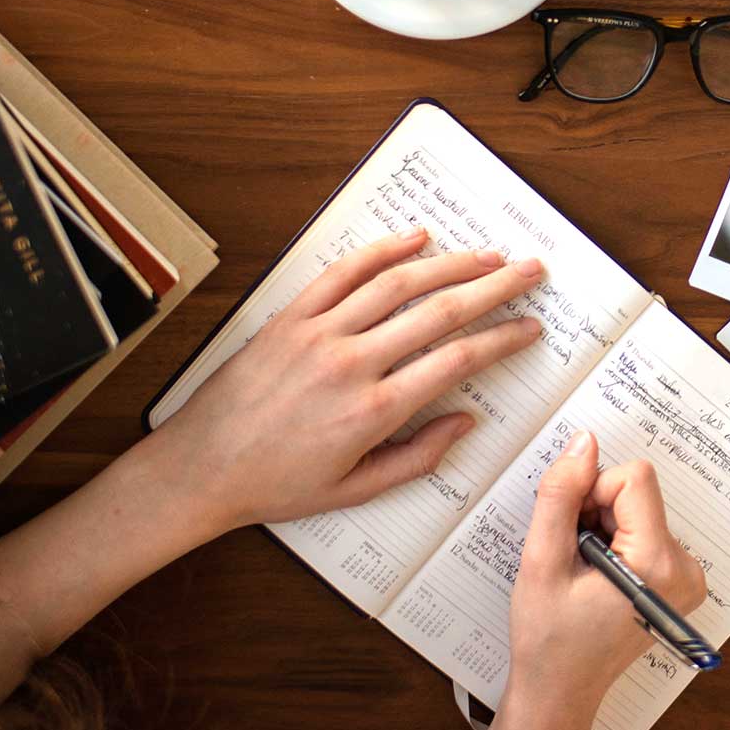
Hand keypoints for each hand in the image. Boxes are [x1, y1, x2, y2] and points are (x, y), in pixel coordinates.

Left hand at [156, 227, 544, 532]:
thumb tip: (466, 423)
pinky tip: (416, 239)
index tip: (530, 327)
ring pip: (398, 284)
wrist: (199, 469)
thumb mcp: (355, 490)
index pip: (457, 361)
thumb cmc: (275, 484)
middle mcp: (351, 364)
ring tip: (488, 254)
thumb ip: (417, 457)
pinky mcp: (290, 318)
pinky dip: (382, 251)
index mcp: (373, 411)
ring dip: (451, 263)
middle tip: (530, 271)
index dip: (502, 339)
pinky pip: (343, 273)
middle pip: (440, 311)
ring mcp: (319, 334)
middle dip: (495, 287)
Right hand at [493, 431, 706, 729]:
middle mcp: (685, 568)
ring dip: (604, 527)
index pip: (634, 478)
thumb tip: (583, 442)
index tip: (574, 531)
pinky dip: (616, 540)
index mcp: (658, 564)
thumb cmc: (549, 638)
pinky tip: (598, 575)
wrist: (561, 689)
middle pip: (637, 492)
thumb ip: (561, 495)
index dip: (593, 493)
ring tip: (584, 571)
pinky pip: (645, 527)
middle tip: (575, 557)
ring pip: (638, 507)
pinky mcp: (679, 578)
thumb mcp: (542, 561)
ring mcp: (687, 575)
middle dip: (596, 512)